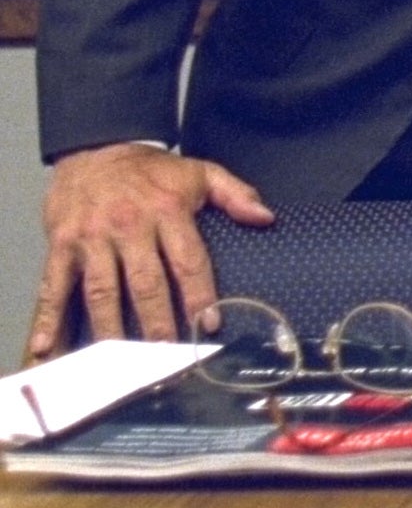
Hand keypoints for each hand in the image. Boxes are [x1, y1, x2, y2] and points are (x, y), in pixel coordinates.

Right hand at [26, 144, 273, 360]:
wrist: (95, 149)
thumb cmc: (151, 170)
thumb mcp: (199, 172)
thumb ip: (235, 194)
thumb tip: (266, 217)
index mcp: (167, 211)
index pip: (188, 259)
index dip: (199, 294)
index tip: (208, 323)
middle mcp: (130, 226)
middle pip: (146, 281)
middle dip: (158, 320)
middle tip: (167, 352)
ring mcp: (93, 238)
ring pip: (103, 289)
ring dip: (112, 327)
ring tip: (124, 358)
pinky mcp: (62, 245)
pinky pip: (55, 284)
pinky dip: (50, 316)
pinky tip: (51, 345)